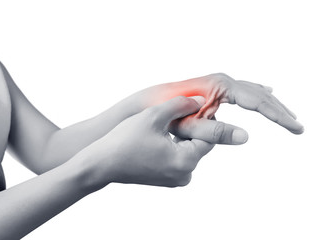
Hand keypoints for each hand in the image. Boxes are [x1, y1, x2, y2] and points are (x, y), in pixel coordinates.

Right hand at [77, 96, 245, 188]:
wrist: (102, 163)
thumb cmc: (125, 140)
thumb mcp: (154, 115)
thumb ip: (181, 105)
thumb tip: (201, 101)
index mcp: (185, 162)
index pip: (209, 138)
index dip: (204, 119)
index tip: (195, 106)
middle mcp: (185, 175)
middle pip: (200, 145)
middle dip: (192, 127)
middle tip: (182, 111)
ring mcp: (176, 180)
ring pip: (189, 150)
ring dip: (183, 136)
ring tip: (169, 122)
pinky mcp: (167, 180)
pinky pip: (179, 158)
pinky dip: (175, 146)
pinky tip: (163, 134)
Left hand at [165, 73, 303, 143]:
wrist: (149, 102)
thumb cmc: (165, 114)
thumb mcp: (189, 127)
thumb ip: (216, 132)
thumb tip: (247, 137)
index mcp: (219, 86)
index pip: (257, 101)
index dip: (278, 116)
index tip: (294, 128)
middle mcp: (221, 80)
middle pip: (259, 95)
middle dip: (279, 112)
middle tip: (298, 127)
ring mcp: (218, 83)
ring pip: (252, 92)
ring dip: (271, 105)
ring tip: (288, 117)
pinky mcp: (214, 88)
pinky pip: (242, 91)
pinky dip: (257, 96)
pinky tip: (267, 94)